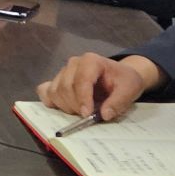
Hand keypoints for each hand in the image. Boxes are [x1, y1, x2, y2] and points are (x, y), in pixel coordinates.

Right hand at [34, 53, 167, 122]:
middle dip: (76, 106)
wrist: (120, 76)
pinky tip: (64, 107)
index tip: (87, 114)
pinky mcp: (56, 81)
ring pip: (54, 92)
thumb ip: (118, 101)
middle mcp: (73, 63)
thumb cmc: (124, 81)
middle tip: (89, 115)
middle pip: (65, 88)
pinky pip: (44, 91)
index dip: (82, 99)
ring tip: (82, 110)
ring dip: (66, 106)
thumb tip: (104, 115)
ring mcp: (63, 72)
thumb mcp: (130, 89)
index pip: (81, 80)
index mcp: (91, 61)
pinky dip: (51, 102)